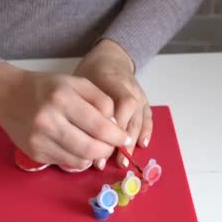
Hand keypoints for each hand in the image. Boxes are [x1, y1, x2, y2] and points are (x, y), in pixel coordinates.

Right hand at [0, 61, 131, 168]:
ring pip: (80, 160)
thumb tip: (116, 126)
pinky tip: (77, 147)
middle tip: (112, 145)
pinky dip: (77, 158)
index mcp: (62, 98)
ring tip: (96, 146)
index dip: (118, 136)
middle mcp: (48, 120)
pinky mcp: (34, 153)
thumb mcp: (75, 82)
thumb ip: (100, 101)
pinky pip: (65, 162)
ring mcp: (39, 140)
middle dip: (108, 150)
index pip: (100, 127)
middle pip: (91, 148)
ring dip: (94, 156)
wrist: (6, 95)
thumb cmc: (45, 87)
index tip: (125, 138)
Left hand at [74, 39, 152, 169]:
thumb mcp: (81, 81)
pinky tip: (142, 145)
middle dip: (119, 141)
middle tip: (106, 158)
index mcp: (113, 79)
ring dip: (130, 143)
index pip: (122, 102)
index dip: (113, 124)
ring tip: (120, 161)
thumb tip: (73, 132)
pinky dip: (146, 132)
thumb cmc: (92, 73)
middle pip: (131, 116)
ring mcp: (140, 95)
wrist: (111, 59)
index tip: (98, 141)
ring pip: (139, 120)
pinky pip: (148, 118)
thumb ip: (81, 102)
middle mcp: (130, 87)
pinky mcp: (145, 102)